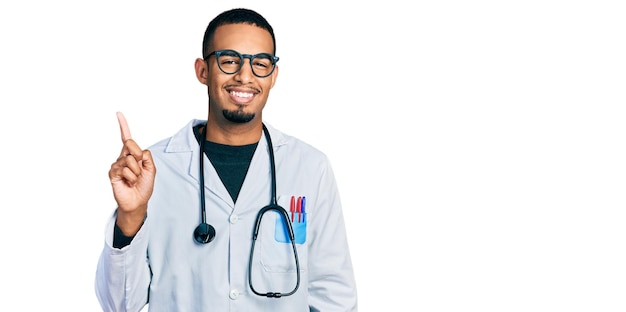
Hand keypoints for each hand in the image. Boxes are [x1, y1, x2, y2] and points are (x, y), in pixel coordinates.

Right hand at [108, 112, 155, 235]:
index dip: (123, 125)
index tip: (118, 113)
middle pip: (130, 144)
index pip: (127, 138)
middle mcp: (123, 157)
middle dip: (139, 156)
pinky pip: (125, 169)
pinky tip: (129, 182)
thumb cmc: (144, 186)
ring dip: (137, 172)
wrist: (138, 201)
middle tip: (140, 169)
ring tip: (135, 179)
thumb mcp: (151, 169)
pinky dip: (131, 177)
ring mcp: (117, 164)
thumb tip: (138, 151)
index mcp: (133, 154)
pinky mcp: (113, 173)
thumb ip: (147, 157)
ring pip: (130, 159)